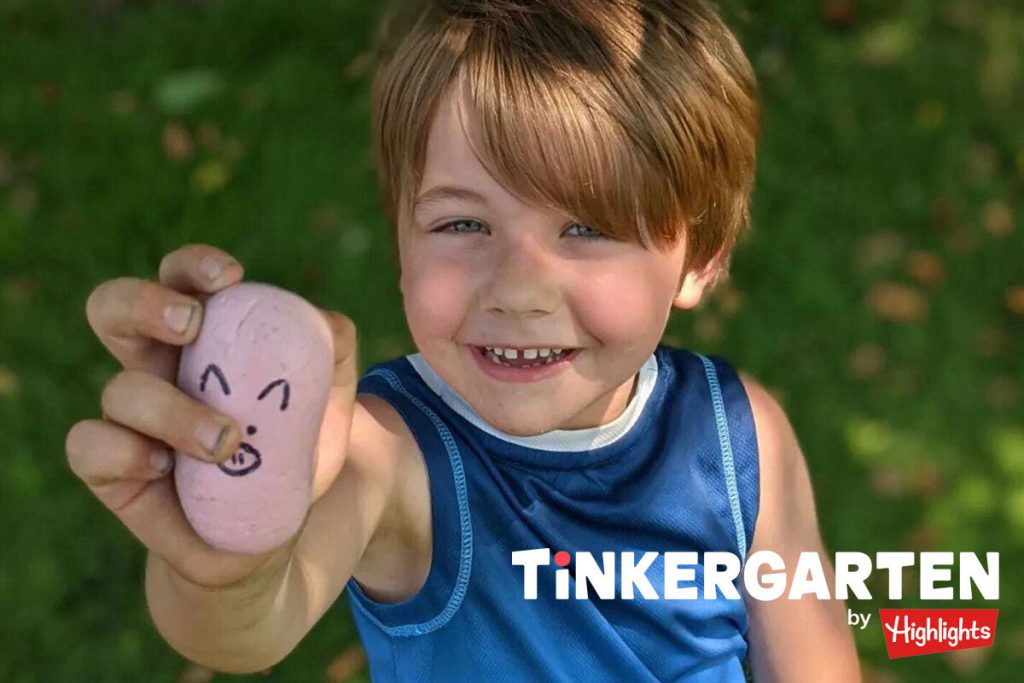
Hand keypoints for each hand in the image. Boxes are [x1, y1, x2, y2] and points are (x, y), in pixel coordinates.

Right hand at [66, 244, 357, 588]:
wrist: (281, 535)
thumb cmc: (296, 452)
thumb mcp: (330, 397)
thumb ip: (331, 346)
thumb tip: (321, 319)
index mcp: (203, 339)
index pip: (180, 280)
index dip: (192, 266)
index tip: (231, 277)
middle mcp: (157, 370)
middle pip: (114, 309)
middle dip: (146, 304)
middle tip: (194, 326)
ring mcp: (130, 421)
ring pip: (118, 390)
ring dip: (173, 410)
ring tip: (228, 442)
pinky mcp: (114, 473)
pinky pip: (90, 447)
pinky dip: (125, 451)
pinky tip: (167, 467)